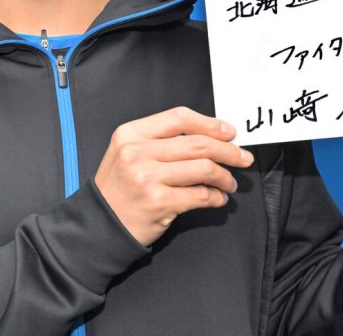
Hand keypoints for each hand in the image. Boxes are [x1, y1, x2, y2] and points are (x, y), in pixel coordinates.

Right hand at [94, 106, 254, 246]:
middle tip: (243, 157)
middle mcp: (137, 153)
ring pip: (203, 168)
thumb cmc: (120, 188)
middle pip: (197, 143)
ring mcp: (147, 178)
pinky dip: (216, 197)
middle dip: (228, 150)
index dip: (209, 124)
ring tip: (230, 183)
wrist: (100, 225)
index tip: (229, 132)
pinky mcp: (158, 202)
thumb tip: (210, 136)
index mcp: (131, 134)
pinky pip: (200, 195)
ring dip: (225, 176)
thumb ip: (161, 141)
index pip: (179, 118)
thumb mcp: (128, 152)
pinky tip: (219, 198)